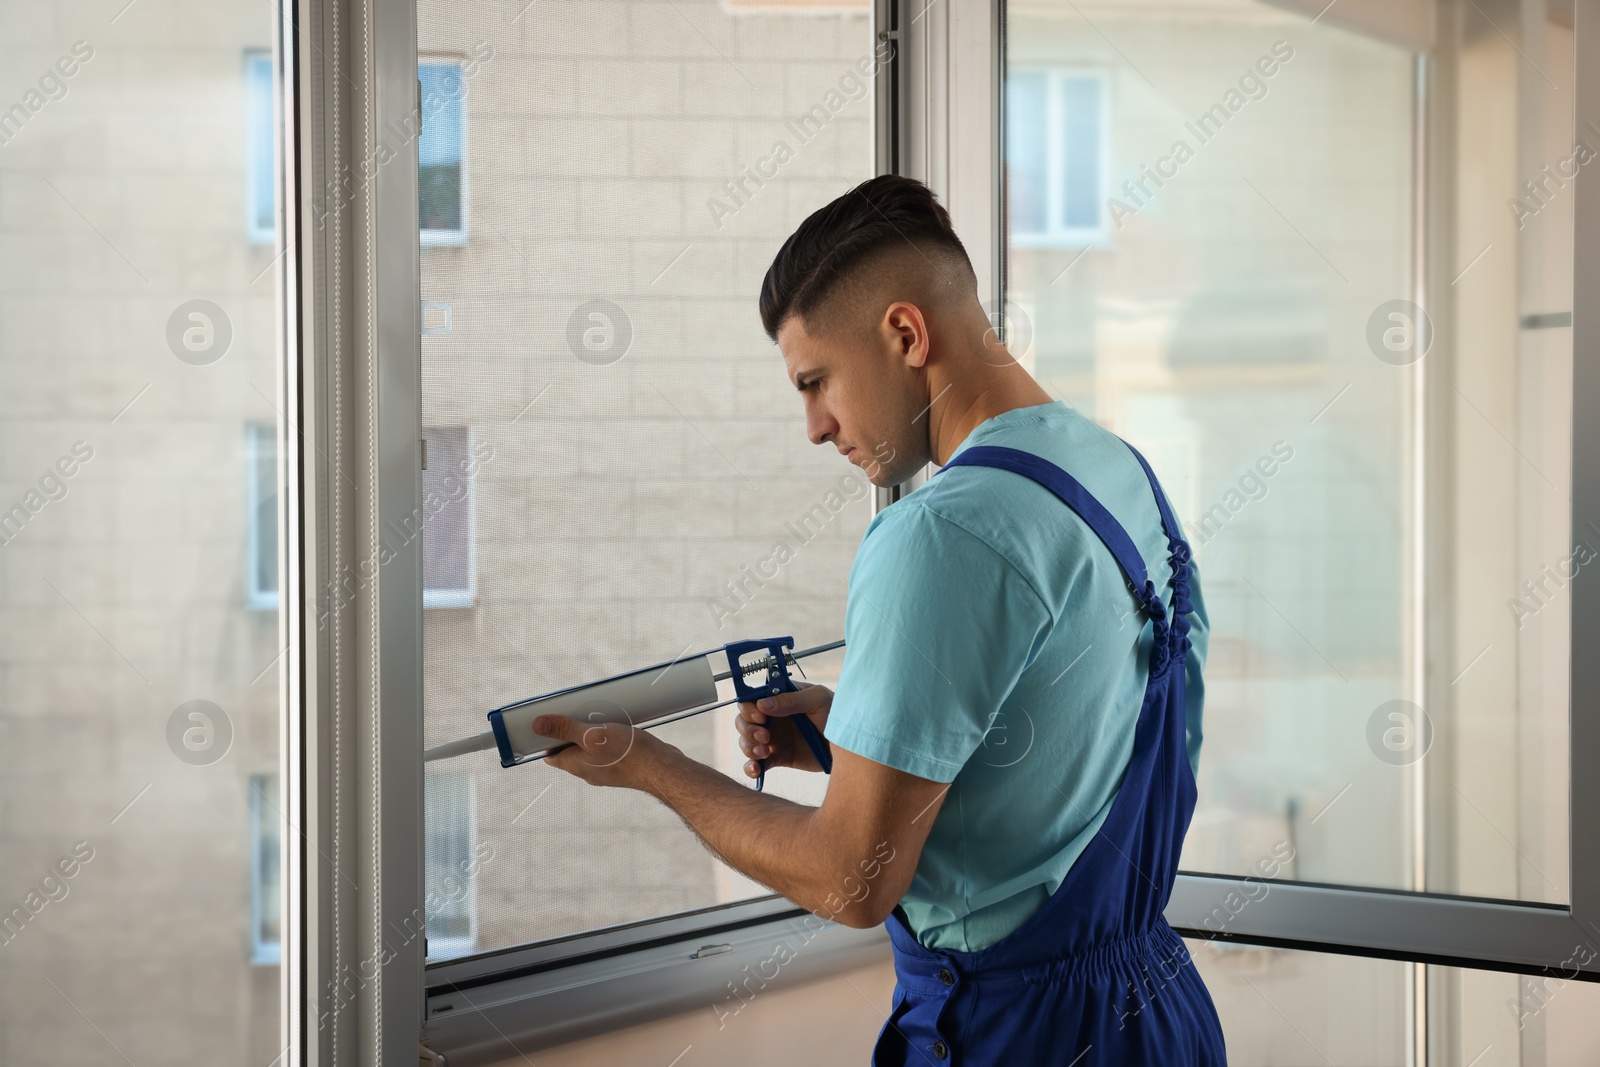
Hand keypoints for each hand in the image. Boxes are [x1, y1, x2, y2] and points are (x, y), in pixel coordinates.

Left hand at [532, 713, 679, 790]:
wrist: (663, 769)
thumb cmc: (629, 754)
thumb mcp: (592, 736)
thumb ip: (565, 730)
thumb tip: (537, 725)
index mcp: (575, 765)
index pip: (550, 754)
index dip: (546, 738)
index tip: (548, 721)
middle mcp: (588, 770)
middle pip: (570, 748)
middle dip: (570, 731)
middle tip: (577, 712)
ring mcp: (605, 769)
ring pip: (590, 747)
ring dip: (591, 732)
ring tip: (599, 716)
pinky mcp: (621, 764)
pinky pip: (607, 748)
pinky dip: (608, 736)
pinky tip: (617, 725)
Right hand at [736, 682, 833, 779]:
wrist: (851, 747)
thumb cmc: (838, 715)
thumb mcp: (818, 700)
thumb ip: (791, 699)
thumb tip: (762, 704)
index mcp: (780, 699)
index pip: (752, 699)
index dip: (749, 708)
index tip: (760, 716)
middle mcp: (773, 718)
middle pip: (743, 721)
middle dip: (748, 729)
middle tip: (766, 736)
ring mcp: (774, 739)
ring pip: (746, 742)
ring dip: (749, 747)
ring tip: (765, 751)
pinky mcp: (778, 758)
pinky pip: (757, 763)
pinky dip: (751, 767)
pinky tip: (756, 769)